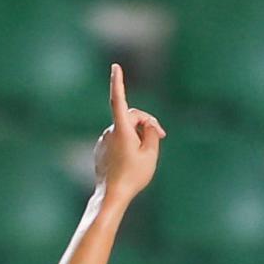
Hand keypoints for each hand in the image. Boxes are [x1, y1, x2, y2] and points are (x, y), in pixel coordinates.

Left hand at [92, 63, 165, 205]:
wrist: (112, 195)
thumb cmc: (133, 175)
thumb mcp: (151, 153)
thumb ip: (152, 132)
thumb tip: (147, 124)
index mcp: (121, 130)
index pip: (119, 100)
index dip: (118, 82)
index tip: (115, 67)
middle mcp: (110, 132)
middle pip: (131, 117)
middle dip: (146, 123)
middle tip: (162, 136)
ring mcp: (104, 141)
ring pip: (124, 130)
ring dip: (136, 136)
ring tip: (145, 155)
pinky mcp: (101, 150)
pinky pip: (117, 141)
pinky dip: (126, 144)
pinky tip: (132, 161)